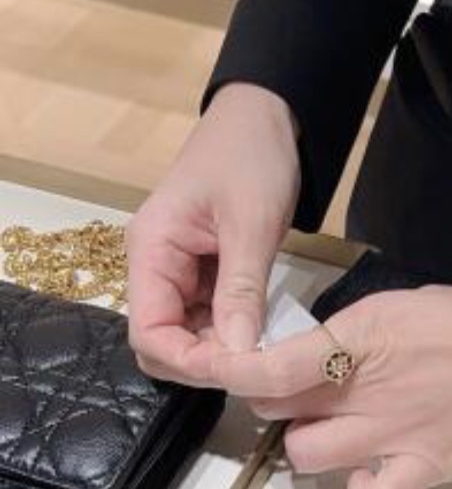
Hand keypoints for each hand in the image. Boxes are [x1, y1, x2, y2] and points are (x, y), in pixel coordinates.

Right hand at [126, 83, 299, 382]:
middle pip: (162, 342)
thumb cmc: (251, 157)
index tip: (236, 371)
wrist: (264, 118)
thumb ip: (242, 291)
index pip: (148, 332)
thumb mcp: (252, 225)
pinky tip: (264, 334)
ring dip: (221, 351)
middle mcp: (154, 266)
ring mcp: (177, 271)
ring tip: (267, 354)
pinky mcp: (201, 273)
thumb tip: (241, 355)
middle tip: (257, 369)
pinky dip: (233, 332)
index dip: (187, 361)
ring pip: (187, 335)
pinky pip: (208, 318)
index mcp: (150, 250)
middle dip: (204, 363)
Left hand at [212, 286, 451, 488]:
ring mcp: (392, 436)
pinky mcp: (424, 470)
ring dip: (309, 444)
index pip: (268, 369)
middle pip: (278, 413)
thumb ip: (355, 333)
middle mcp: (364, 390)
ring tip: (336, 432)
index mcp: (358, 337)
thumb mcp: (405, 304)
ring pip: (306, 455)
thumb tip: (322, 355)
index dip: (234, 375)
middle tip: (304, 395)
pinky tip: (369, 473)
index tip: (229, 373)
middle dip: (278, 404)